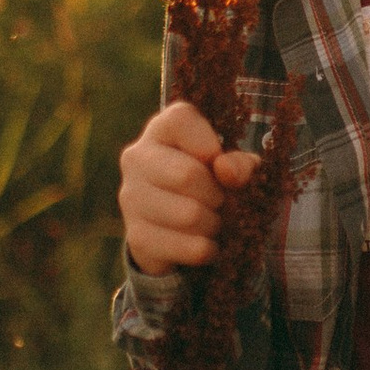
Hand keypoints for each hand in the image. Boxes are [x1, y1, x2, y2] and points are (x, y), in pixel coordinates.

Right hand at [119, 100, 260, 275]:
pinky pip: (189, 248)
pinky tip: (203, 242)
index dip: (210, 146)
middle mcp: (137, 157)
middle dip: (216, 193)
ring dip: (213, 223)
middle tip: (220, 200)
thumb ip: (238, 163)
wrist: (172, 224)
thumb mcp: (230, 165)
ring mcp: (131, 197)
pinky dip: (207, 249)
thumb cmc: (208, 180)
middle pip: (187, 175)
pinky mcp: (137, 235)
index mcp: (161, 129)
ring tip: (211, 220)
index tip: (217, 162)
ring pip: (189, 215)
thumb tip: (226, 171)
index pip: (181, 120)